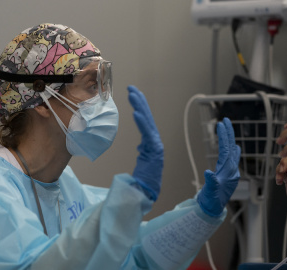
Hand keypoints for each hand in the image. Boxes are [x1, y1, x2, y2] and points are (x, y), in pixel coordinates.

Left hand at [128, 85, 163, 200]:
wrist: (146, 193)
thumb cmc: (144, 180)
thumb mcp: (142, 162)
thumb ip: (143, 151)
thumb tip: (141, 146)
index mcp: (151, 143)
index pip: (144, 121)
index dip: (140, 106)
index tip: (133, 94)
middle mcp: (155, 142)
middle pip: (147, 117)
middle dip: (139, 101)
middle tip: (131, 88)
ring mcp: (156, 146)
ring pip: (147, 122)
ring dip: (140, 107)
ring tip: (133, 95)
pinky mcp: (154, 151)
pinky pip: (147, 134)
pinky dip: (142, 123)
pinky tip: (136, 113)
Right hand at [197, 118, 240, 216]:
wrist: (212, 210)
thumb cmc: (210, 201)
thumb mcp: (209, 191)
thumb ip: (210, 182)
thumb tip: (209, 172)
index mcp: (228, 171)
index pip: (226, 149)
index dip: (224, 137)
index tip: (221, 125)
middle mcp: (231, 170)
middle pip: (230, 148)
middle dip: (228, 134)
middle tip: (225, 120)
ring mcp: (230, 172)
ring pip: (231, 152)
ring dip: (229, 140)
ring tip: (229, 129)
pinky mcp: (227, 175)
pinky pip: (231, 158)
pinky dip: (231, 150)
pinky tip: (233, 148)